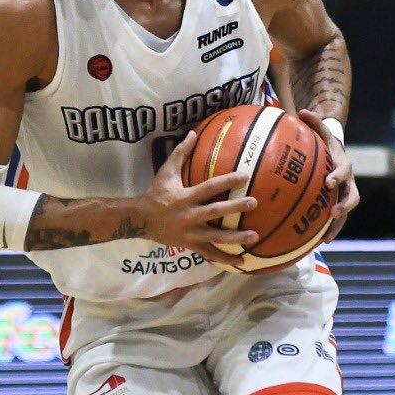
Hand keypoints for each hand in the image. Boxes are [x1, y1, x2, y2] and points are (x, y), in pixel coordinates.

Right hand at [137, 131, 259, 269]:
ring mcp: (190, 233)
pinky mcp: (190, 245)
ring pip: (215, 237)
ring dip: (235, 237)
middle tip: (254, 203)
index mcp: (185, 197)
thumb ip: (180, 152)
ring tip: (255, 236)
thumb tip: (193, 133)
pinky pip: (209, 254)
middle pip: (215, 212)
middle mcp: (189, 215)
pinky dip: (225, 259)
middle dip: (235, 207)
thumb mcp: (166, 171)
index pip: (209, 187)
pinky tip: (242, 262)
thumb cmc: (156, 193)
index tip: (245, 176)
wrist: (140, 219)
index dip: (227, 181)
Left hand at [297, 109, 359, 241]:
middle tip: (333, 212)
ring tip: (327, 237)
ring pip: (347, 211)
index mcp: (343, 163)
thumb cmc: (325, 141)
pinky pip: (338, 219)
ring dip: (339, 224)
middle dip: (344, 205)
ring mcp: (346, 193)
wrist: (337, 151)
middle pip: (352, 195)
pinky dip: (331, 229)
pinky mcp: (340, 203)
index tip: (328, 182)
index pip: (344, 170)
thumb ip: (313, 122)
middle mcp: (348, 181)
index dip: (338, 176)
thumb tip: (302, 111)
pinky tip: (319, 242)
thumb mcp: (321, 131)